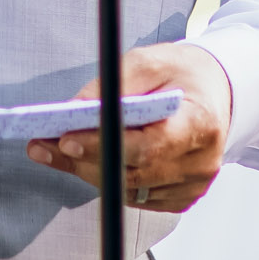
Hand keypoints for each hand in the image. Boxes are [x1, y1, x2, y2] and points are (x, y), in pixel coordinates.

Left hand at [27, 42, 230, 212]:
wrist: (215, 91)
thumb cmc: (181, 74)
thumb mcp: (148, 62)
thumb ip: (112, 85)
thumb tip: (72, 111)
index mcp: (201, 123)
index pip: (148, 146)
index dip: (104, 146)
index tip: (66, 138)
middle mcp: (201, 162)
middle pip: (133, 174)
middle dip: (83, 160)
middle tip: (43, 145)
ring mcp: (193, 185)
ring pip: (127, 189)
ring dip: (87, 171)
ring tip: (52, 150)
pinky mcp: (181, 198)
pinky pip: (133, 197)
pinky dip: (106, 179)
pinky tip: (82, 160)